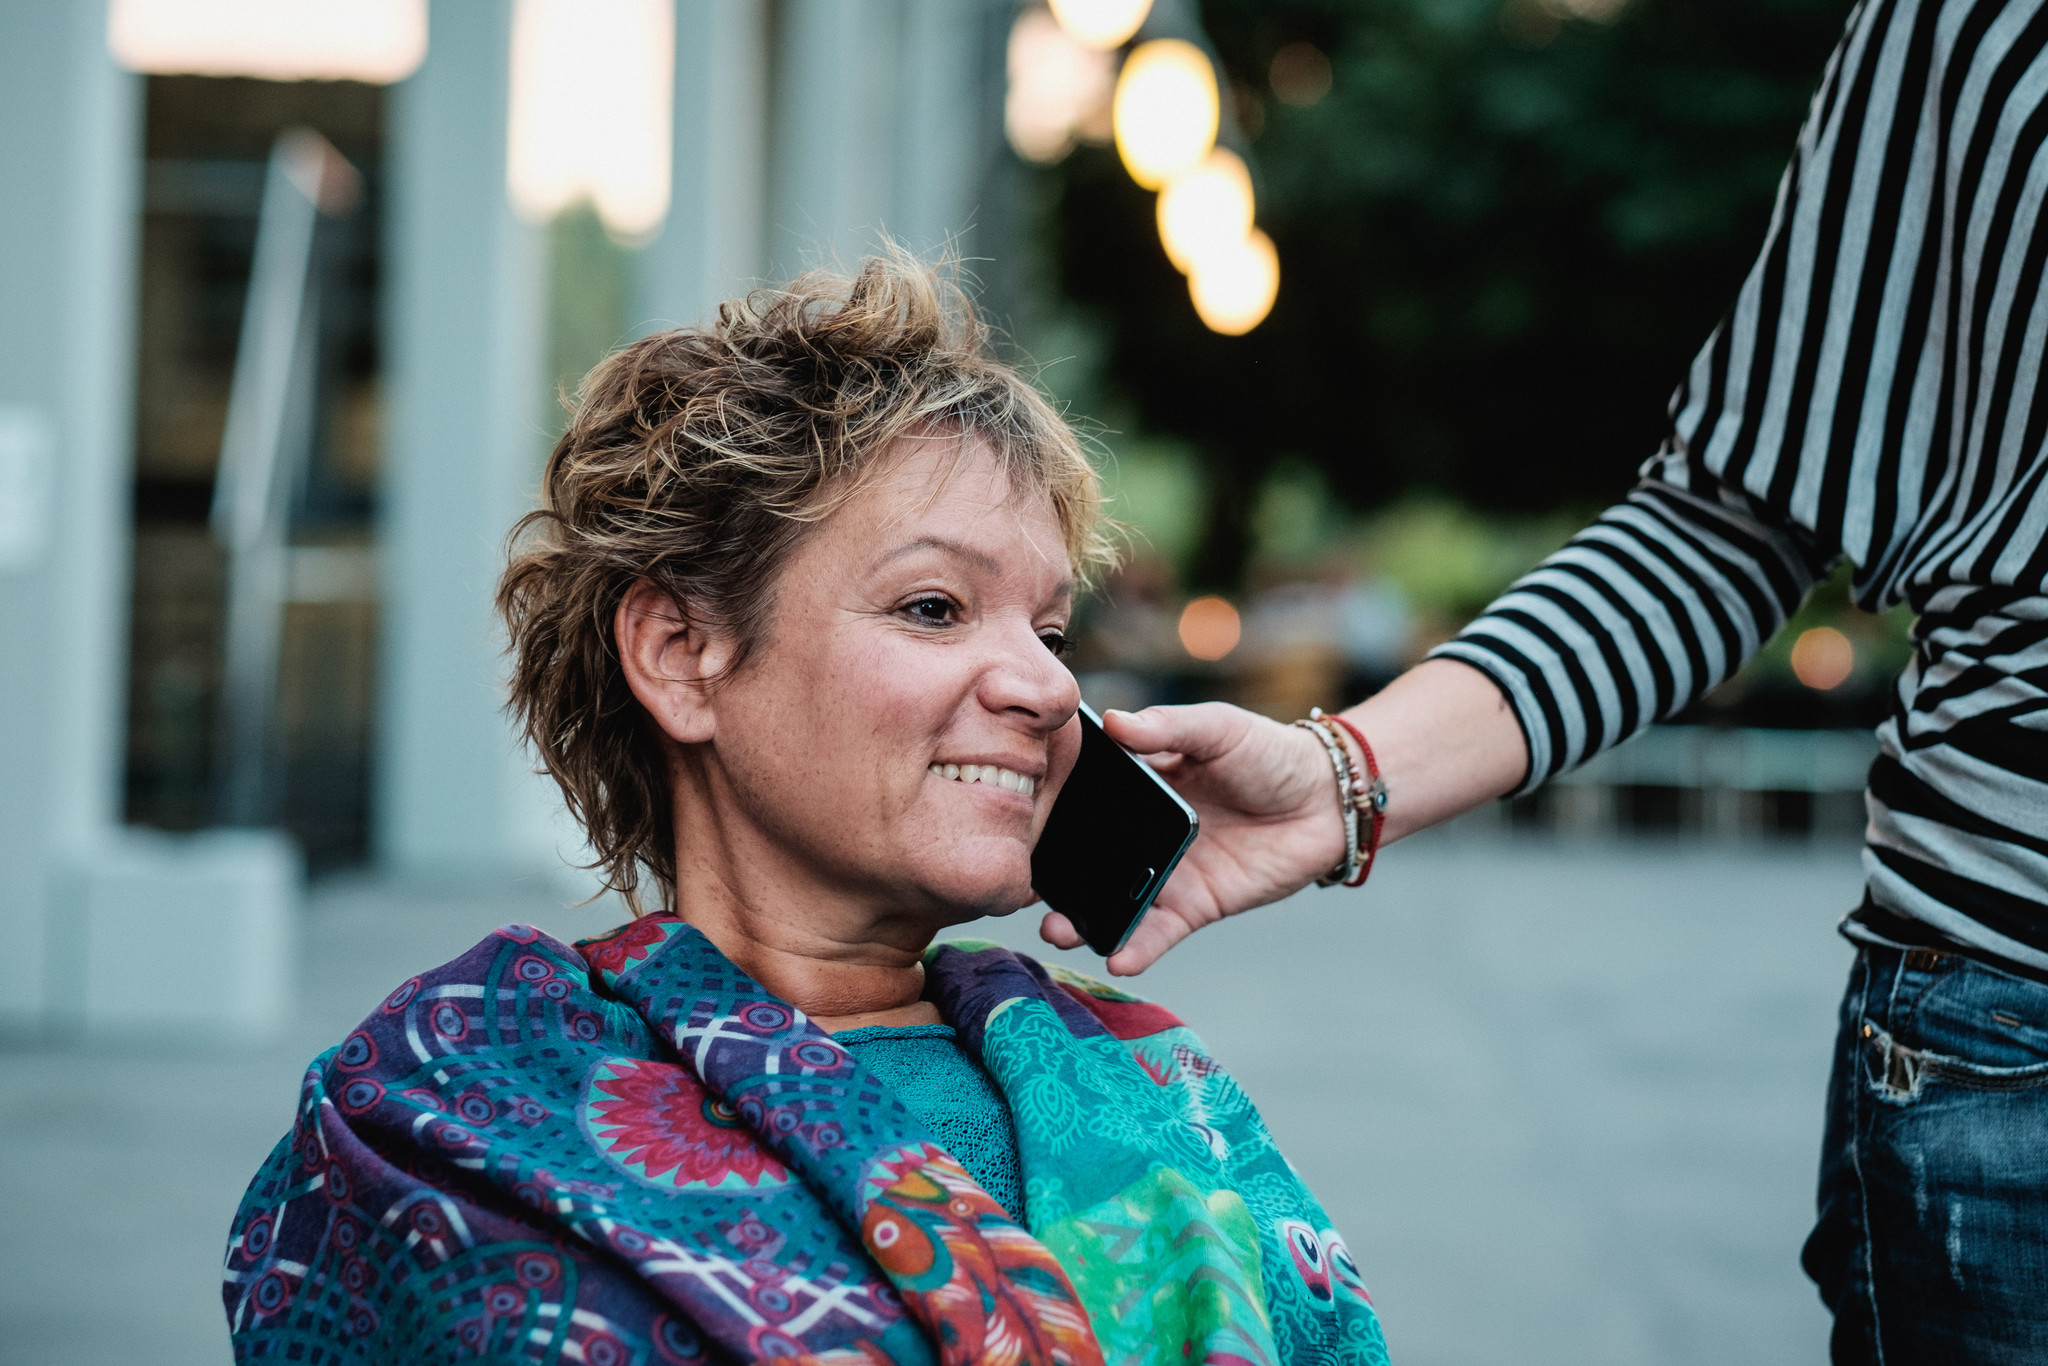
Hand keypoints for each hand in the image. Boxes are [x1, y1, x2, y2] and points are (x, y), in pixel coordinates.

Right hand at [1039, 702, 1343, 974]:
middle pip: (1088, 857)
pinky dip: (1137, 945)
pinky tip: (1117, 955)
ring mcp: (1166, 871)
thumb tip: (1116, 721)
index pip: (1085, 799)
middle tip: (1022, 886)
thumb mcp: (1217, 728)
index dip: (1050, 810)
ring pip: (1114, 901)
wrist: (1329, 797)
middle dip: (1053, 876)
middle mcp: (1142, 832)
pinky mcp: (1195, 905)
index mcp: (1140, 784)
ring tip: (1056, 930)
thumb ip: (1168, 728)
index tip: (1013, 820)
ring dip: (1084, 919)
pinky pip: (1159, 930)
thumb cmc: (1271, 752)